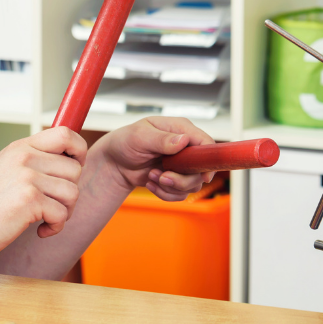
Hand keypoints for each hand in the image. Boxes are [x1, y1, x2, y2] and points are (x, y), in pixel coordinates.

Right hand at [0, 126, 86, 255]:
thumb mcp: (7, 168)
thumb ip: (34, 160)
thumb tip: (70, 160)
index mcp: (21, 147)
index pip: (65, 133)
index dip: (79, 149)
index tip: (76, 166)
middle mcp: (25, 157)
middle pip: (75, 168)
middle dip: (70, 191)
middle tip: (54, 205)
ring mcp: (28, 178)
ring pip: (73, 192)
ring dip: (66, 211)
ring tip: (47, 218)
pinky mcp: (29, 200)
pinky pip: (62, 214)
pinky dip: (56, 226)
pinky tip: (41, 230)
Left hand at [95, 117, 216, 201]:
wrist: (114, 163)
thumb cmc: (125, 142)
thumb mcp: (140, 136)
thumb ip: (162, 139)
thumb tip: (183, 141)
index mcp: (181, 129)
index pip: (205, 142)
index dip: (208, 159)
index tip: (202, 175)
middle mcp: (185, 147)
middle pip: (202, 169)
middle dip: (182, 179)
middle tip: (162, 177)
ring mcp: (182, 165)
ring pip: (193, 184)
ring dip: (170, 186)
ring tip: (151, 176)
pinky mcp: (175, 179)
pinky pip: (180, 194)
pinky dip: (165, 193)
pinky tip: (150, 183)